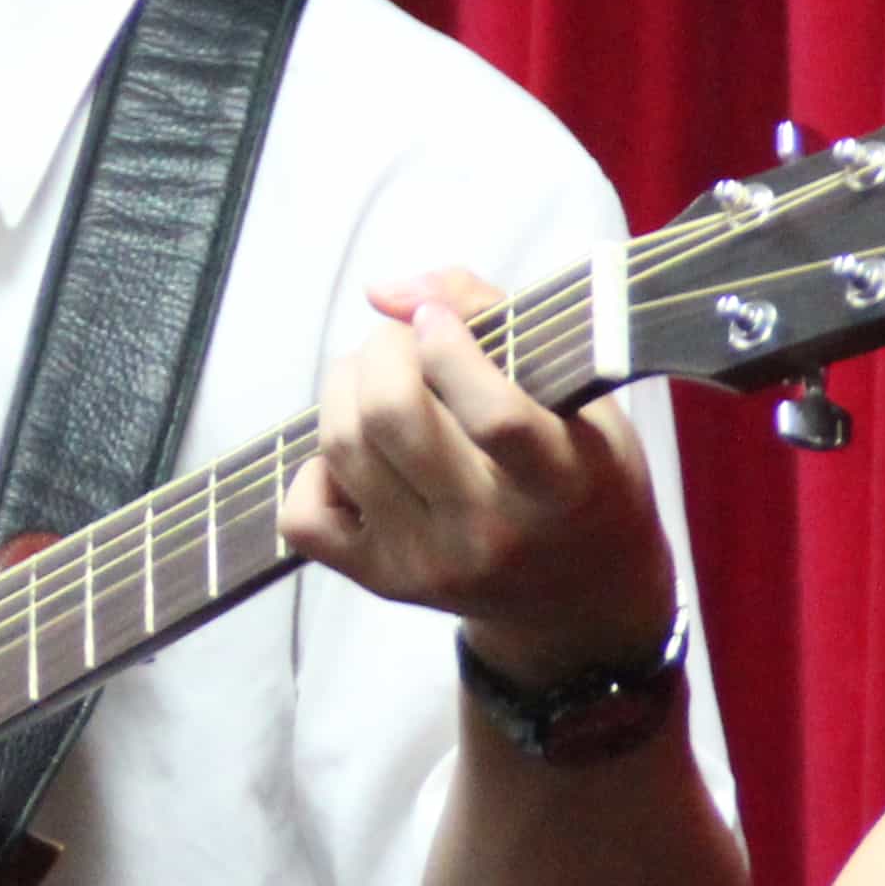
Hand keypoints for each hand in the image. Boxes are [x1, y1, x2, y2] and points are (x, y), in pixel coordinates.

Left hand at [279, 264, 674, 680]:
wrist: (579, 593)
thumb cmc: (581, 473)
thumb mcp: (575, 390)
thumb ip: (492, 314)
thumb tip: (384, 292)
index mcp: (561, 483)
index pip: (494, 415)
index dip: (449, 346)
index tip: (440, 320)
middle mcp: (493, 532)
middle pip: (390, 416)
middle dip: (383, 349)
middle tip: (404, 340)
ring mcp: (431, 563)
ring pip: (340, 448)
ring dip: (345, 388)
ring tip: (379, 379)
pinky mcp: (383, 581)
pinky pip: (303, 514)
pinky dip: (316, 467)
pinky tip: (361, 456)